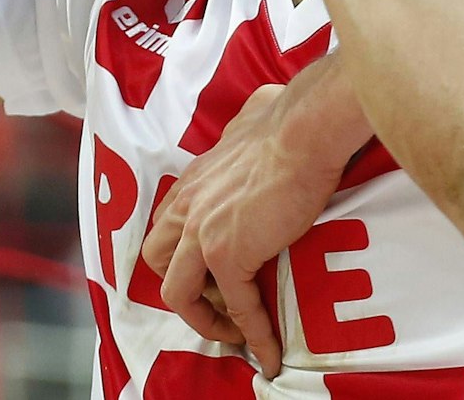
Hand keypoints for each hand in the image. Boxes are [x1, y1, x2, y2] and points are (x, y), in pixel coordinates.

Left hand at [142, 83, 344, 378]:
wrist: (306, 129)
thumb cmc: (291, 117)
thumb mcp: (254, 116)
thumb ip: (247, 127)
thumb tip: (263, 110)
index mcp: (195, 177)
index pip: (169, 222)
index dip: (182, 250)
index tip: (210, 267)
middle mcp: (188, 205)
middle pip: (156, 259)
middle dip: (181, 284)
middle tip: (217, 298)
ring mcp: (202, 234)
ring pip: (178, 292)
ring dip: (204, 318)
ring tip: (235, 332)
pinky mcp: (228, 256)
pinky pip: (237, 308)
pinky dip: (254, 335)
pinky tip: (269, 354)